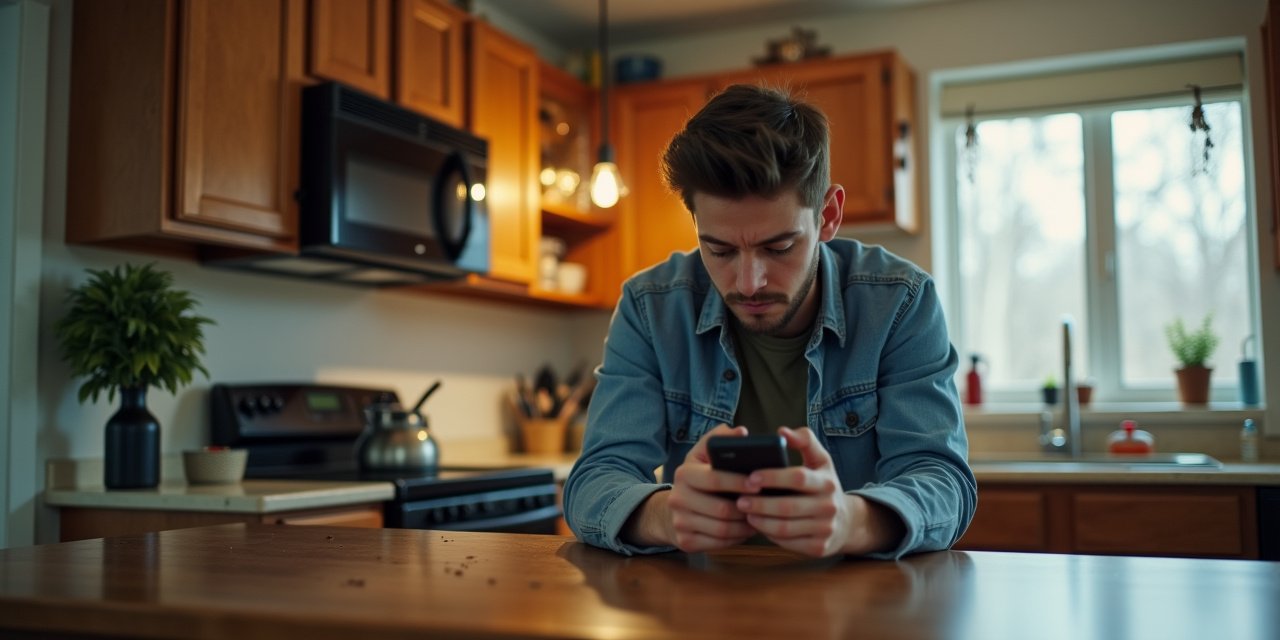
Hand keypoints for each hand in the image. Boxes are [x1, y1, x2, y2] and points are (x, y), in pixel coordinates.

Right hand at [625, 424, 758, 551]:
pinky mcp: (686, 542)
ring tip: (759, 517)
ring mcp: (680, 522)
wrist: (672, 510)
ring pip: (722, 530)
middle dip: (747, 509)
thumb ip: (721, 439)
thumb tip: (741, 433)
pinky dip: (737, 538)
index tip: (759, 484)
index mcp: (684, 474)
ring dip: (745, 525)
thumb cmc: (698, 478)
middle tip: (765, 505)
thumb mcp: (703, 455)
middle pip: (721, 510)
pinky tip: (746, 529)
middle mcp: (677, 498)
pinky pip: (719, 544)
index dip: (738, 482)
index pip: (713, 479)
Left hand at [734, 426, 904, 556]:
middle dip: (760, 503)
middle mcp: (829, 507)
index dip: (772, 477)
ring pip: (785, 528)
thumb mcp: (820, 460)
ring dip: (760, 521)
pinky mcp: (818, 548)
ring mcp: (825, 530)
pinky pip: (787, 542)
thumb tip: (782, 431)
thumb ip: (804, 440)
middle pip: (787, 507)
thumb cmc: (823, 484)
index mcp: (827, 482)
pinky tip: (759, 525)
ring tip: (745, 512)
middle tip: (739, 499)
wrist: (846, 521)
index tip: (750, 477)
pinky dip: (769, 534)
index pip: (797, 477)